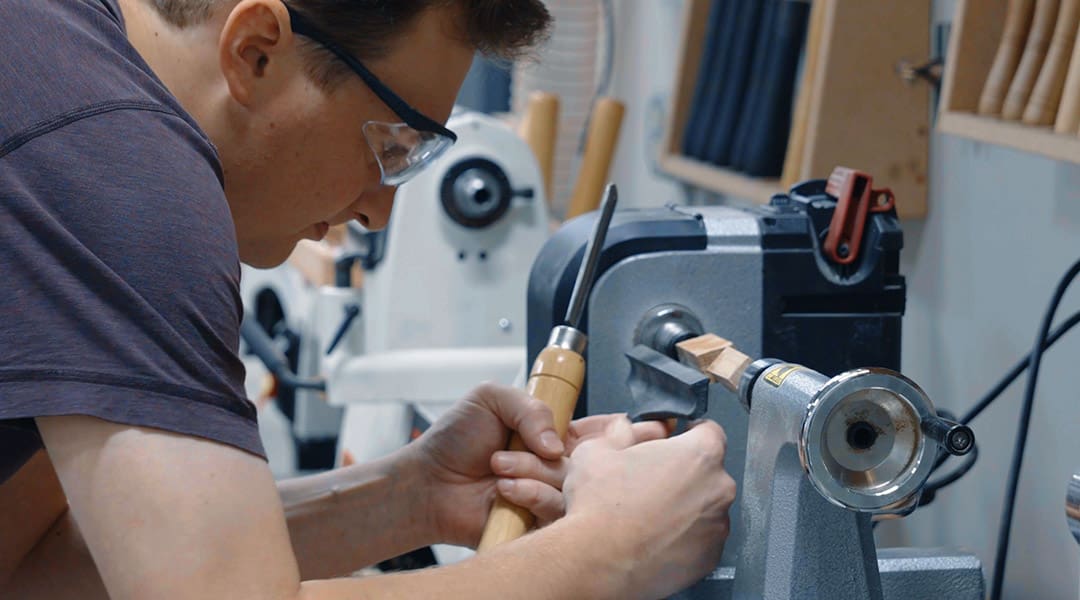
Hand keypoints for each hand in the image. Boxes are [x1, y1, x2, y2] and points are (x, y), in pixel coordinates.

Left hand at [407, 382, 667, 547]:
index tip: (642, 427)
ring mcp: (549, 496)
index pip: (599, 433)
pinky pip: (556, 514)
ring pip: (573, 486)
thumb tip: (558, 442)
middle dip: (591, 454)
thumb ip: (531, 406)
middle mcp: (556, 468)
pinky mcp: (539, 524)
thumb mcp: (491, 399)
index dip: (622, 431)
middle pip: (595, 462)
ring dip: (537, 470)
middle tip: (566, 448)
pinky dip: (532, 495)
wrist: (428, 483)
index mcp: (553, 436)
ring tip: (500, 463)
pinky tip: (506, 488)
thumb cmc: (454, 440)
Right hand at [562, 417, 736, 599]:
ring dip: (683, 508)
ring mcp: (717, 527)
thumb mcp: (597, 448)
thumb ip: (620, 433)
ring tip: (647, 516)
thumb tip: (623, 431)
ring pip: (704, 509)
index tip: (674, 442)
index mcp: (700, 455)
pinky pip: (700, 541)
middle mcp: (718, 489)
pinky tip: (653, 539)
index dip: (687, 434)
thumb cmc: (599, 506)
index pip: (709, 431)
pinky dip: (682, 539)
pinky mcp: (709, 559)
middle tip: (649, 483)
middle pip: (707, 473)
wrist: (596, 562)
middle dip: (682, 475)